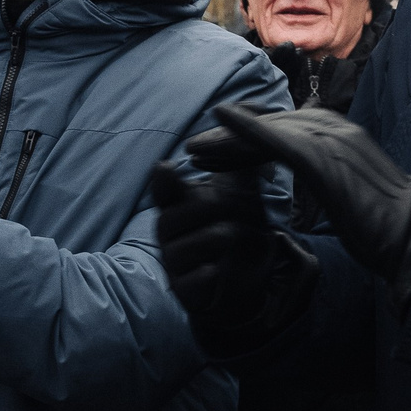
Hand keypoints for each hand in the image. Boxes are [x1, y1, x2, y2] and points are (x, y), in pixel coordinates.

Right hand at [150, 163, 321, 354]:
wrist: (248, 274)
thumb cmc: (238, 223)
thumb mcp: (241, 188)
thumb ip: (238, 157)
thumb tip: (248, 120)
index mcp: (180, 206)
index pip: (163, 192)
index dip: (162, 181)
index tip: (167, 167)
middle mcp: (171, 235)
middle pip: (171, 218)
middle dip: (204, 208)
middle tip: (230, 204)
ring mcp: (176, 264)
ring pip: (181, 250)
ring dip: (210, 239)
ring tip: (232, 234)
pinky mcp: (186, 291)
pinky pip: (188, 283)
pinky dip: (204, 275)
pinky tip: (216, 269)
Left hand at [187, 105, 410, 296]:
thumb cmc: (383, 225)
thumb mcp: (349, 192)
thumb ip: (328, 176)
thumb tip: (315, 180)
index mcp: (340, 134)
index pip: (284, 127)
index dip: (247, 136)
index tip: (218, 153)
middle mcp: (335, 128)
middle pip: (271, 124)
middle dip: (231, 137)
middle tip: (197, 150)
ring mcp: (332, 140)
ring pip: (270, 130)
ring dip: (229, 137)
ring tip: (196, 150)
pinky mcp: (325, 160)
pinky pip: (280, 140)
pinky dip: (249, 128)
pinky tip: (223, 120)